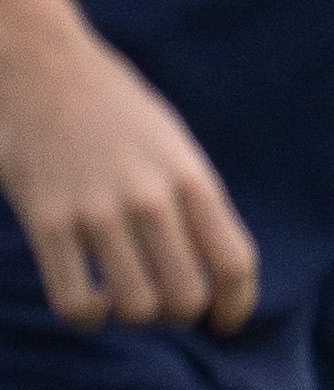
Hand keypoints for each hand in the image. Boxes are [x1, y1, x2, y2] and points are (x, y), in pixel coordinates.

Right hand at [0, 0, 254, 331]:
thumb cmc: (115, 111)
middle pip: (186, 296)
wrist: (42, 66)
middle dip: (180, 315)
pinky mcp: (45, 219)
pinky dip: (86, 316)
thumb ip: (196, 203)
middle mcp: (150, 198)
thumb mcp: (174, 146)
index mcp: (191, 178)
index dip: (236, 306)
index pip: (234, 264)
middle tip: (164, 304)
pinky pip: (73, 300)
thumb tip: (213, 271)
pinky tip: (88, 302)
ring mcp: (95, 211)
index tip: (224, 323)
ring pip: (135, 307)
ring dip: (133, 316)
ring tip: (124, 299)